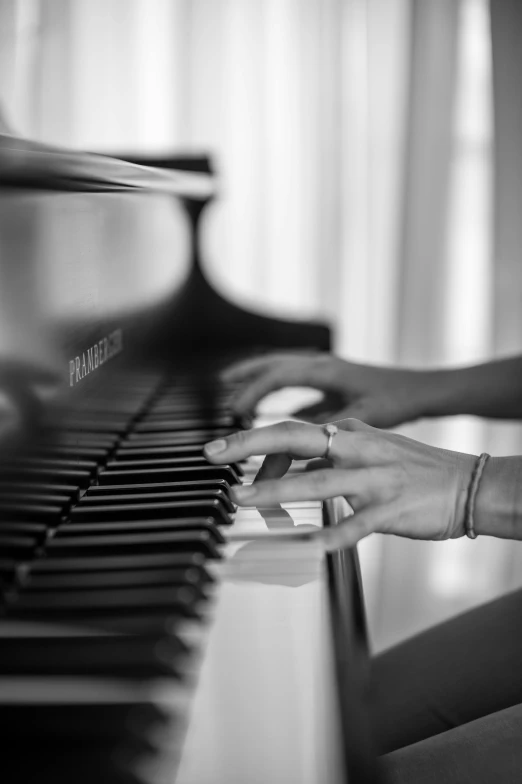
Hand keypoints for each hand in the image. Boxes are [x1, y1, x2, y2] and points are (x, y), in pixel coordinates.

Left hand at [204, 418, 475, 549]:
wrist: (468, 484)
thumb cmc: (414, 469)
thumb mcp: (370, 449)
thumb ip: (331, 456)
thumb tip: (294, 465)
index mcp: (350, 434)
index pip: (293, 430)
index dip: (253, 440)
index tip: (221, 451)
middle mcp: (358, 449)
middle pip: (296, 437)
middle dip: (249, 443)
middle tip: (212, 453)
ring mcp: (375, 479)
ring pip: (320, 480)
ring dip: (276, 489)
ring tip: (242, 499)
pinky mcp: (391, 509)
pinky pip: (355, 525)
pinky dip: (328, 536)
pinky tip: (305, 548)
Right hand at [223, 353, 433, 427]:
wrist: (425, 391)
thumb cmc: (399, 400)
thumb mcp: (364, 417)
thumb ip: (330, 428)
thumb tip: (298, 442)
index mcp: (326, 370)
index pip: (279, 375)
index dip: (253, 392)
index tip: (235, 412)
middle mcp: (323, 367)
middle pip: (275, 365)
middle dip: (246, 374)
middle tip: (221, 383)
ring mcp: (328, 376)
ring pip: (285, 376)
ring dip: (261, 384)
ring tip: (239, 398)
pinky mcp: (335, 388)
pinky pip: (299, 390)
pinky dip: (281, 399)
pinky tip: (274, 414)